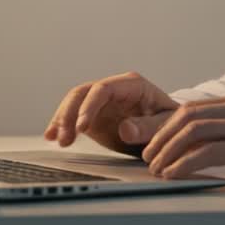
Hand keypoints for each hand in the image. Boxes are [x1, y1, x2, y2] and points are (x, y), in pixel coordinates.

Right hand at [43, 71, 178, 155]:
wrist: (171, 130)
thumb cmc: (172, 122)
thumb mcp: (167, 124)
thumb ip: (148, 127)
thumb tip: (126, 128)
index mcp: (132, 85)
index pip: (103, 89)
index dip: (90, 106)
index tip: (83, 127)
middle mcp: (113, 90)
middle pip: (83, 93)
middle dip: (70, 114)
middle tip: (65, 137)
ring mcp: (102, 102)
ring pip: (74, 103)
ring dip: (63, 120)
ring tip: (58, 140)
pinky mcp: (95, 116)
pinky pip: (74, 116)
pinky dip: (62, 125)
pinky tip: (52, 135)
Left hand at [140, 93, 224, 186]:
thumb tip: (198, 141)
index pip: (192, 108)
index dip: (166, 125)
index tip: (151, 142)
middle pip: (187, 115)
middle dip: (160, 136)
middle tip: (148, 156)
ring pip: (194, 130)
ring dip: (169, 150)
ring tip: (157, 168)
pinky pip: (209, 152)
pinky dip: (186, 163)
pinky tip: (175, 173)